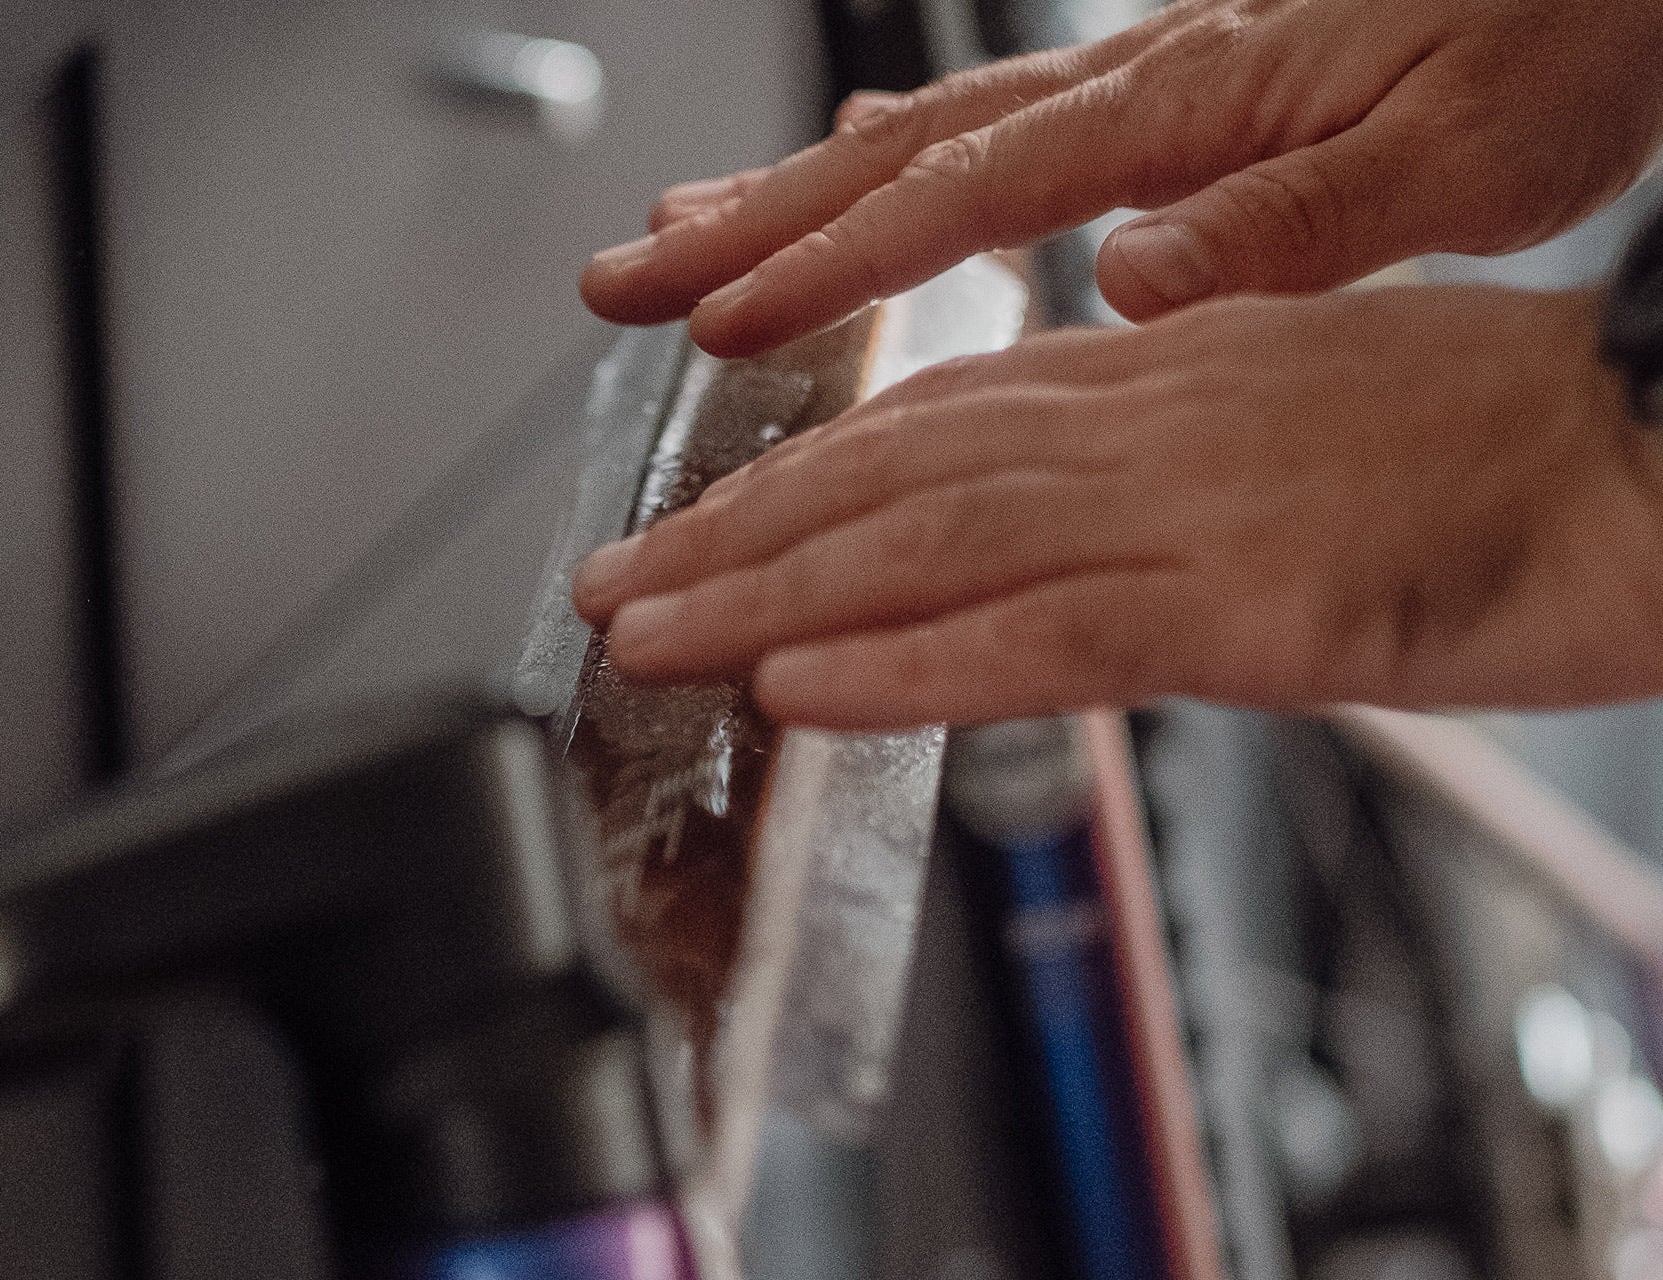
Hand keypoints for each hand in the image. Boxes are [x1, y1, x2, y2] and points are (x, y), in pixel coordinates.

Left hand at [570, 287, 1662, 728]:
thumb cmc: (1512, 449)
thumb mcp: (1306, 421)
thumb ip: (1168, 456)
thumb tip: (1070, 512)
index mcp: (1163, 375)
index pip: (932, 420)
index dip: (798, 475)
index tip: (700, 521)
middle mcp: (1147, 422)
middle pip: (890, 475)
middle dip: (732, 537)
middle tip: (611, 589)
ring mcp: (1186, 510)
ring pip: (923, 547)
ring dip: (763, 599)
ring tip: (645, 640)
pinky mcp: (1242, 605)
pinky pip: (1034, 637)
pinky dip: (900, 667)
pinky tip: (797, 692)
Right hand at [580, 0, 1662, 351]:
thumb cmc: (1570, 41)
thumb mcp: (1472, 154)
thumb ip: (1294, 220)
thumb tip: (1132, 272)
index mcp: (1187, 107)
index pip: (961, 199)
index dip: (827, 268)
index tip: (719, 329)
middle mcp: (1140, 85)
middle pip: (897, 159)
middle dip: (745, 230)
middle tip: (620, 283)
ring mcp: (1144, 86)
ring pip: (924, 141)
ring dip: (789, 199)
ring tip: (680, 246)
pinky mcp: (1171, 98)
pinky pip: (989, 135)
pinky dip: (894, 169)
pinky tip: (857, 184)